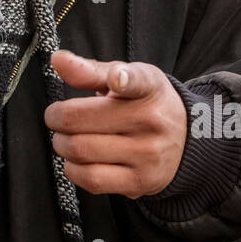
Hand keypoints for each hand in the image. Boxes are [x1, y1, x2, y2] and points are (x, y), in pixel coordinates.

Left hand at [45, 50, 187, 198]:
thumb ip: (89, 70)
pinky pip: (91, 179)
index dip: (123, 79)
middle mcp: (152, 121)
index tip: (116, 79)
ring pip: (80, 151)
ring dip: (61, 145)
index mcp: (148, 87)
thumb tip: (58, 59)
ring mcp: (148, 154)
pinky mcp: (141, 182)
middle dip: (56, 119)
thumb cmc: (146, 103)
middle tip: (57, 118)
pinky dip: (73, 169)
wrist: (184, 140)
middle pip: (78, 120)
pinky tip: (78, 160)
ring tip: (67, 138)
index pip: (137, 81)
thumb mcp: (126, 76)